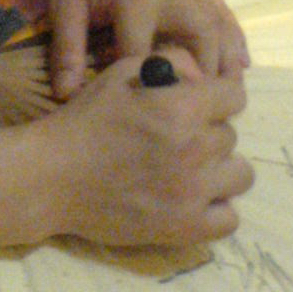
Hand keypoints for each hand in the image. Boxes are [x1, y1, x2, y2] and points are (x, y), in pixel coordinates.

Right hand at [40, 54, 252, 247]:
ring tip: (192, 170)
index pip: (235, 97)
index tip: (201, 105)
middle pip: (231, 135)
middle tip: (179, 138)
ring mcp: (192, 193)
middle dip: (208, 131)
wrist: (52, 177)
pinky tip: (194, 199)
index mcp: (182, 108)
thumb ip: (172, 63)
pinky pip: (229, 220)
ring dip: (219, 169)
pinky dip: (217, 209)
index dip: (217, 97)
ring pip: (240, 175)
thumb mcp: (123, 72)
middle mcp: (195, 149)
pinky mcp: (183, 228)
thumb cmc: (86, 120)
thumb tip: (203, 76)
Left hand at [45, 0, 249, 100]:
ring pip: (218, 26)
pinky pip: (221, 8)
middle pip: (199, 41)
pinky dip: (234, 35)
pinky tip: (242, 61)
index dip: (146, 88)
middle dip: (203, 79)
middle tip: (203, 113)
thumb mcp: (64, 1)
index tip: (149, 117)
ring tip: (229, 96)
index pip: (145, 55)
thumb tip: (66, 95)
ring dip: (226, 60)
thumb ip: (67, 48)